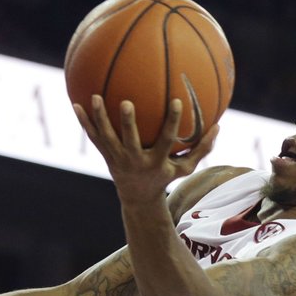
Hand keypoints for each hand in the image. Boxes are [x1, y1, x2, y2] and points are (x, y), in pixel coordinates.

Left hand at [74, 95, 218, 203]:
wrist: (138, 198)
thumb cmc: (164, 177)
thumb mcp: (185, 168)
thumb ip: (201, 149)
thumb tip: (219, 126)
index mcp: (156, 161)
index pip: (166, 140)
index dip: (172, 122)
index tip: (176, 102)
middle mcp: (135, 160)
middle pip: (130, 140)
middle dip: (128, 123)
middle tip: (127, 102)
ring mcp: (118, 158)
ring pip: (107, 137)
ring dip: (100, 118)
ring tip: (95, 97)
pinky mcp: (106, 155)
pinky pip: (94, 137)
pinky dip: (85, 122)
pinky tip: (76, 104)